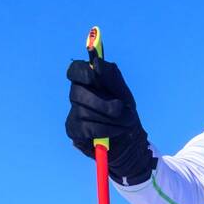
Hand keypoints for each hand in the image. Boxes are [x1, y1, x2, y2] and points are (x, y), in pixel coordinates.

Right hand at [65, 56, 154, 184]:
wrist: (130, 140)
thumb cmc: (125, 112)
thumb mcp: (124, 93)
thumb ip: (112, 77)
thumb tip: (97, 63)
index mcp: (88, 82)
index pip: (75, 70)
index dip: (82, 73)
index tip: (93, 78)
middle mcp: (77, 95)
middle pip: (77, 93)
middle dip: (101, 103)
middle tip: (121, 109)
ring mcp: (73, 113)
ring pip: (83, 112)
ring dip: (109, 119)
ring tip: (124, 124)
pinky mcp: (74, 130)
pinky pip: (86, 128)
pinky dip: (104, 130)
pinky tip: (113, 132)